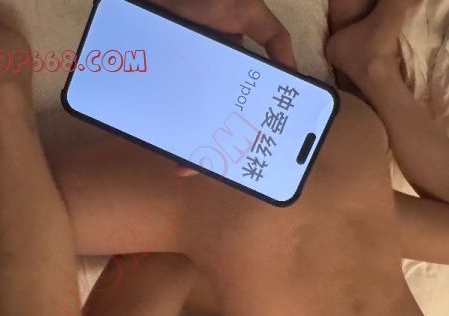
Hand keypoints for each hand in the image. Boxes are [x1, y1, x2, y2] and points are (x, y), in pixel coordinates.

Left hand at [149, 0, 296, 178]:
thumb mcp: (247, 10)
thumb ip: (274, 37)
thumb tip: (295, 73)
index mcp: (232, 62)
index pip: (242, 101)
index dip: (248, 126)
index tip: (255, 153)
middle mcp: (207, 74)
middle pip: (213, 116)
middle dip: (216, 144)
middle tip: (219, 167)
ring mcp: (179, 79)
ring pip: (184, 117)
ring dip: (186, 142)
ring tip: (188, 166)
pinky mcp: (153, 78)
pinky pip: (156, 107)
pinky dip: (158, 127)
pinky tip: (161, 145)